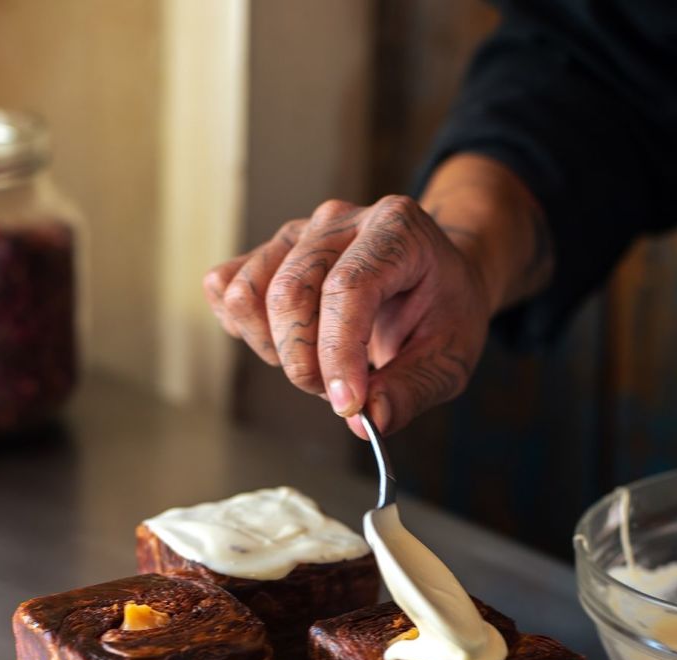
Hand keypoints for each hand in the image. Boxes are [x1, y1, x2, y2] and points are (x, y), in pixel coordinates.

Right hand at [203, 158, 551, 437]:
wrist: (435, 277)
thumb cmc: (444, 313)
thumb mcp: (451, 358)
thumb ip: (412, 390)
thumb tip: (370, 421)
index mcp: (397, 230)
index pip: (348, 288)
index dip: (338, 354)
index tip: (347, 406)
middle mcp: (340, 221)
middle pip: (289, 294)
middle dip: (305, 363)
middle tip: (340, 393)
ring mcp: (298, 234)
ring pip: (248, 294)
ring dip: (274, 349)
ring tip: (315, 363)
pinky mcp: (269, 254)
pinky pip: (225, 288)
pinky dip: (245, 329)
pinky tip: (285, 342)